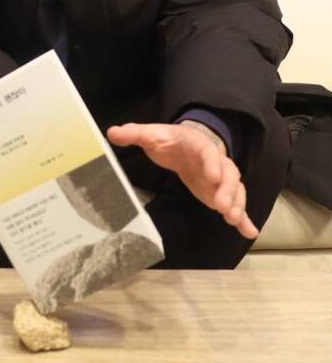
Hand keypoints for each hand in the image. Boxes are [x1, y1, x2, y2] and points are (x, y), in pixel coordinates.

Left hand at [107, 121, 258, 239]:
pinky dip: (244, 217)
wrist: (185, 143)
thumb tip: (113, 132)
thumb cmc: (169, 140)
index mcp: (199, 144)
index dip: (212, 163)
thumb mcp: (151, 134)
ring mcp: (220, 178)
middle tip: (223, 206)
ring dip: (236, 203)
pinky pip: (236, 204)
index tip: (212, 177)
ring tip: (233, 219)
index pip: (209, 152)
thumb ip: (134, 133)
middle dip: (227, 190)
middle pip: (228, 173)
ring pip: (235, 190)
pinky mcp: (219, 193)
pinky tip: (249, 231)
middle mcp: (215, 161)